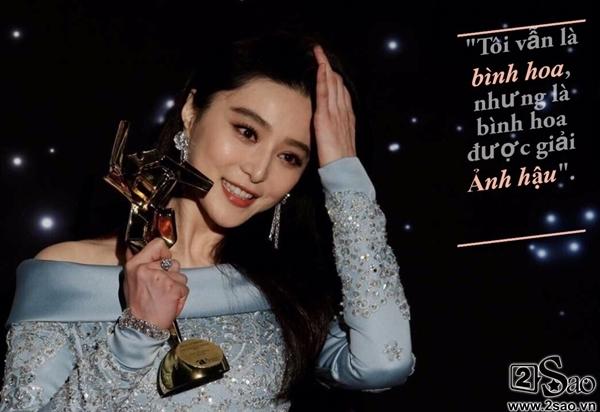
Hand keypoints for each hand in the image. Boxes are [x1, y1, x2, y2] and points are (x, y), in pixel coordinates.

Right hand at [123, 237, 188, 329]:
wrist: (142, 326)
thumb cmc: (138, 305)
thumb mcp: (131, 280)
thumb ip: (141, 264)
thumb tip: (147, 248)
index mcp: (135, 264)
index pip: (157, 244)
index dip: (164, 254)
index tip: (163, 263)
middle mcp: (147, 268)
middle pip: (173, 262)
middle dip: (171, 275)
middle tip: (160, 288)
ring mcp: (161, 278)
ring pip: (181, 275)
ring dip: (177, 286)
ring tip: (164, 296)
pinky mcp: (173, 288)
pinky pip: (185, 288)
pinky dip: (181, 297)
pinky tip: (170, 302)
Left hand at [313, 44, 356, 166]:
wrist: (343, 169)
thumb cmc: (339, 160)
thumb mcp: (337, 140)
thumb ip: (333, 130)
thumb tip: (326, 125)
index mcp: (346, 116)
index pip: (340, 91)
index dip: (334, 77)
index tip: (327, 65)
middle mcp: (343, 111)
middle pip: (337, 83)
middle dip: (328, 66)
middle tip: (320, 51)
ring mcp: (335, 113)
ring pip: (332, 84)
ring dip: (325, 67)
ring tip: (318, 52)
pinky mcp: (326, 117)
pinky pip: (324, 93)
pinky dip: (323, 79)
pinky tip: (320, 67)